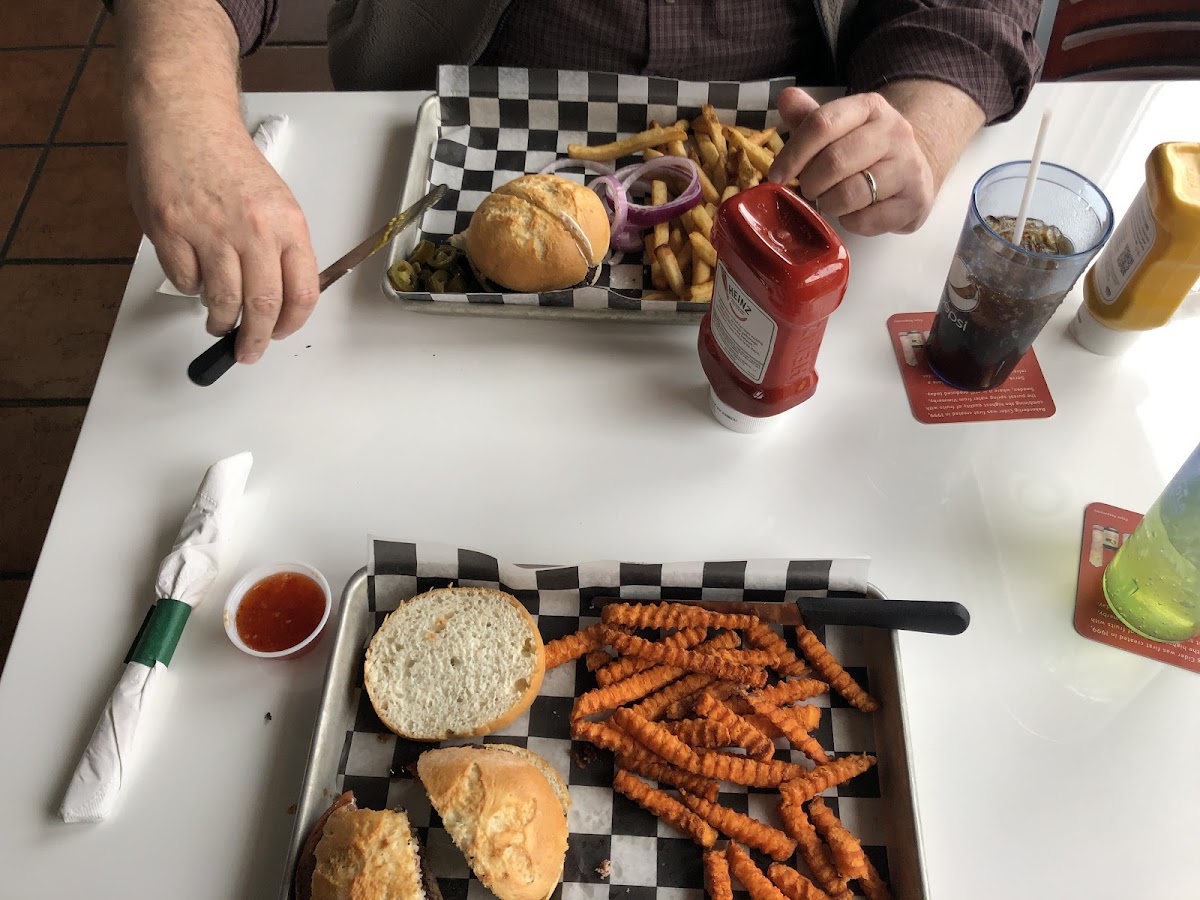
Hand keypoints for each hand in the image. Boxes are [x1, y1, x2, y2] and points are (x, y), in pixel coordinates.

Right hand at [127, 114, 319, 362]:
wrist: (185, 121)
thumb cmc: (228, 160)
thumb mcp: (275, 202)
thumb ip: (281, 247)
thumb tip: (284, 296)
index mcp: (287, 224)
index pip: (303, 292)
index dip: (292, 323)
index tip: (281, 333)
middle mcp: (253, 230)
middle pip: (263, 305)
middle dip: (256, 340)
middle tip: (248, 352)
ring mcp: (210, 231)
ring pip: (222, 302)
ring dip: (221, 321)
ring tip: (219, 323)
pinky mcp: (171, 231)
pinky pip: (186, 281)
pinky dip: (190, 287)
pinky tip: (194, 274)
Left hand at [768, 87, 935, 235]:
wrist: (914, 171)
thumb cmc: (865, 151)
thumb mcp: (839, 129)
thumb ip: (809, 118)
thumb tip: (786, 98)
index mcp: (870, 107)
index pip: (822, 124)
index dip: (793, 154)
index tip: (777, 175)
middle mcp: (894, 132)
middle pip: (834, 161)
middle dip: (811, 182)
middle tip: (809, 189)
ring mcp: (909, 166)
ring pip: (850, 193)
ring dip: (829, 204)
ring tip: (832, 200)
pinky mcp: (915, 200)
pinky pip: (866, 220)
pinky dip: (851, 222)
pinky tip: (854, 212)